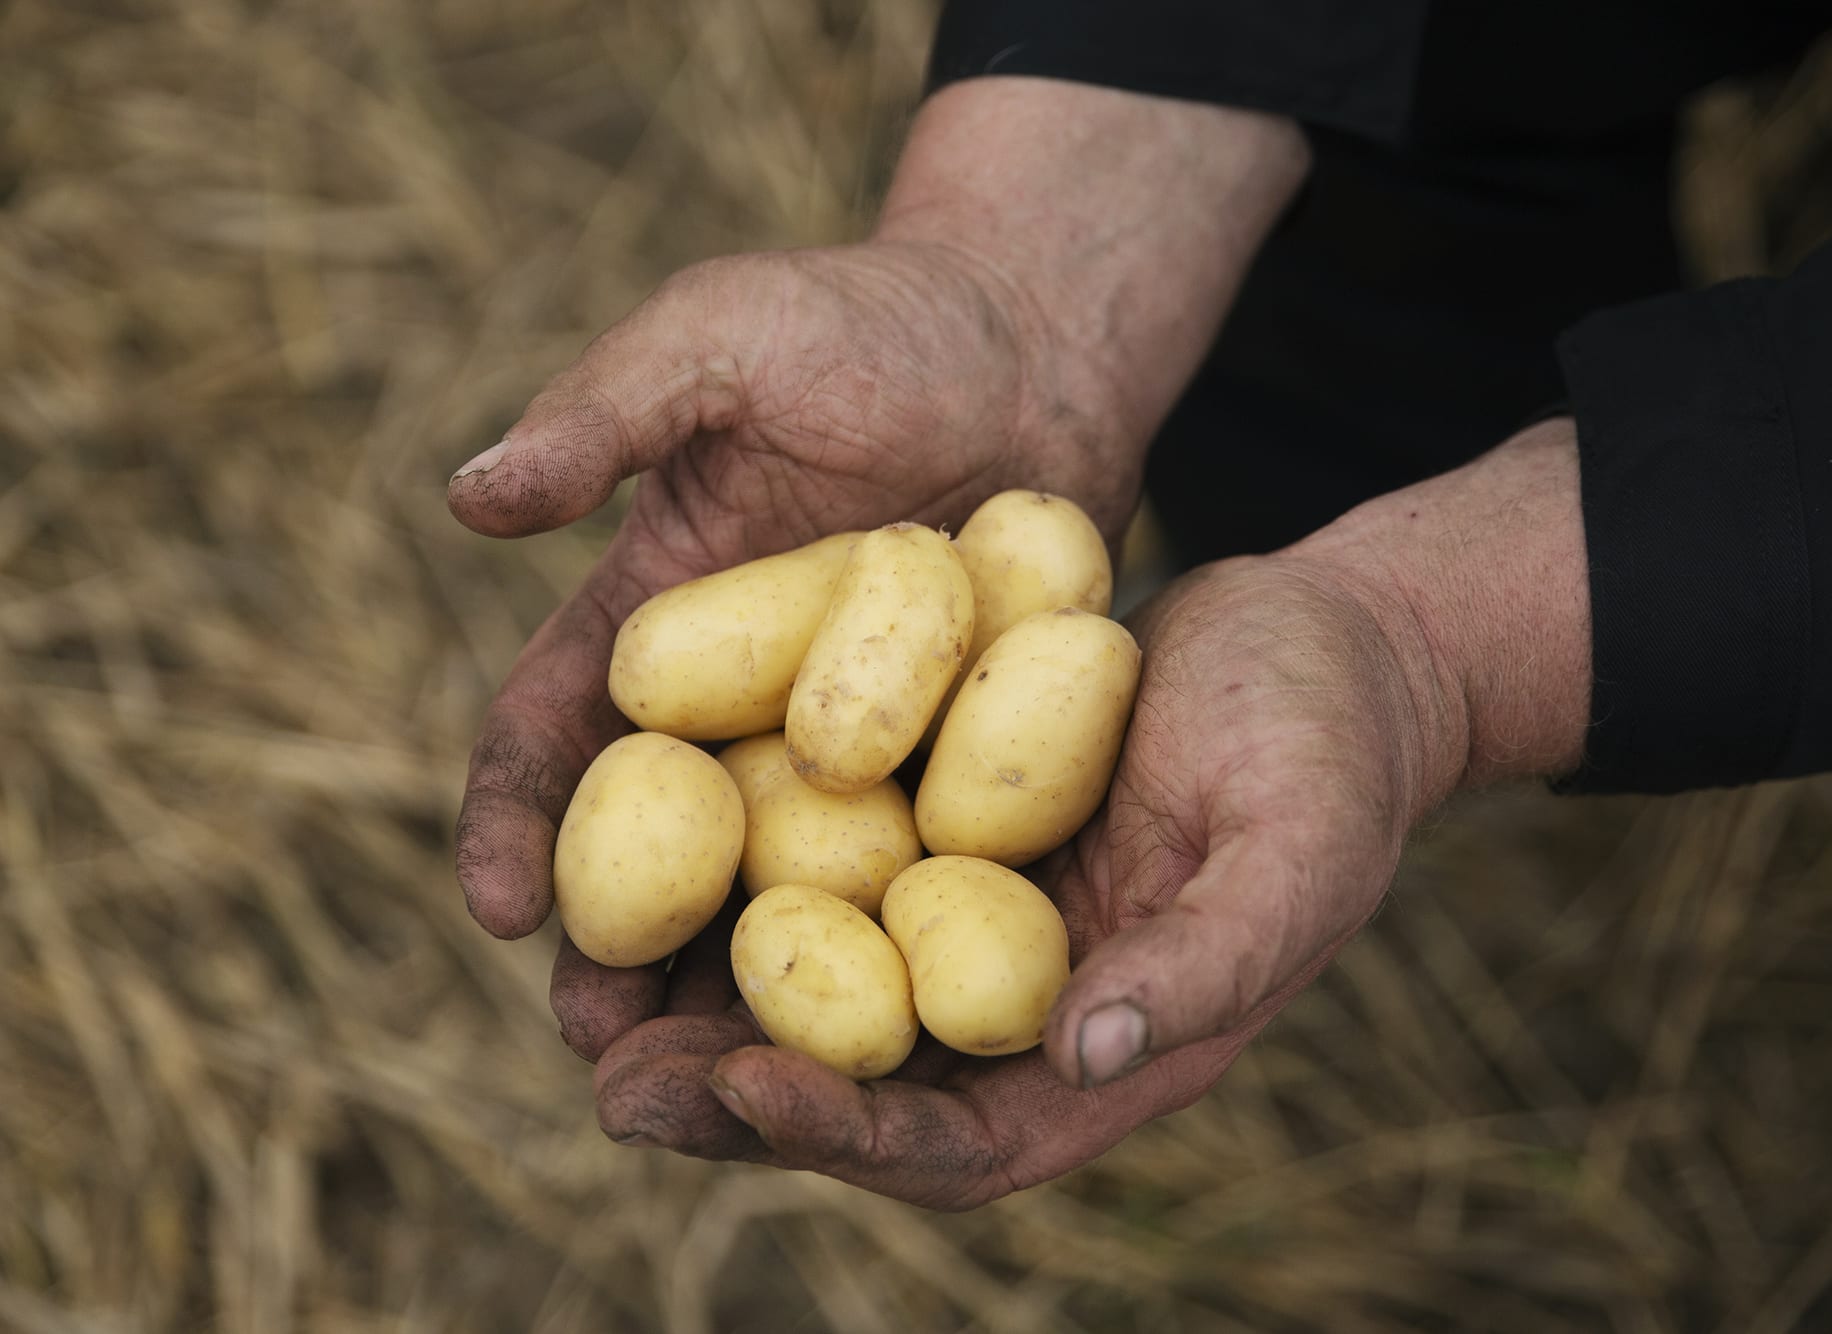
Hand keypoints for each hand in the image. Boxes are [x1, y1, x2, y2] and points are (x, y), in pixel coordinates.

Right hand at [449, 76, 1308, 1058]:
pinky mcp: (949, 753)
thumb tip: (467, 498)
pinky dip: (887, 934)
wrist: (1035, 337)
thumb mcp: (720, 337)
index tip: (496, 907)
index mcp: (653, 618)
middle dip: (613, 943)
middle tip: (599, 1042)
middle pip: (655, 845)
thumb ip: (607, 414)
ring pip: (775, 882)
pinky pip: (910, 856)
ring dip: (738, 975)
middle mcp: (738, 699)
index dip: (511, 818)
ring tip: (725, 1072)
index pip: (550, 732)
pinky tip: (891, 1018)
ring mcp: (846, 737)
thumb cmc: (867, 319)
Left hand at [590, 421, 1592, 1208]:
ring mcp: (971, 918)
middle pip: (857, 1087)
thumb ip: (1209, 960)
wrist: (1321, 639)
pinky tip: (640, 848)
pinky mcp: (938, 829)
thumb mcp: (1297, 848)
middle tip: (605, 1077)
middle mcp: (1021, 1006)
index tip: (738, 1084)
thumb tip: (1081, 1052)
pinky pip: (824, 872)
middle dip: (728, 1097)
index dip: (847, 1135)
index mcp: (1108, 1048)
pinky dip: (736, 877)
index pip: (963, 1139)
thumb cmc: (1331, 745)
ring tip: (578, 985)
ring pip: (815, 990)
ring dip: (698, 1001)